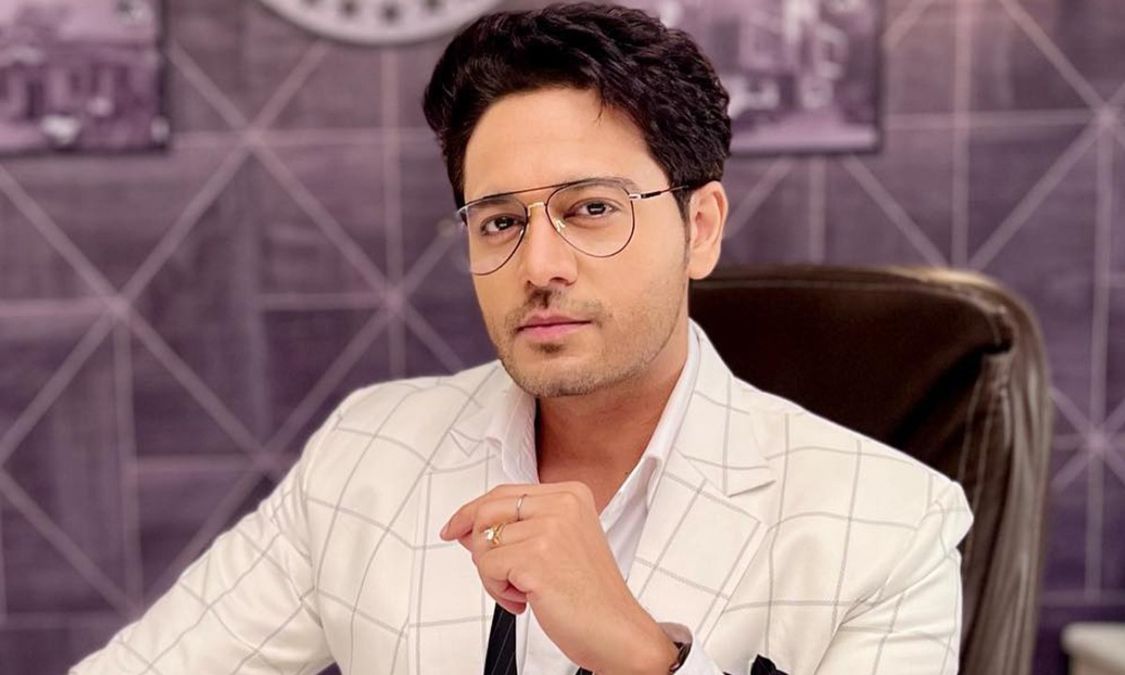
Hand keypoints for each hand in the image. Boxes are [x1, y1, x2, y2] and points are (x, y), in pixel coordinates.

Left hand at [440, 482, 677, 674]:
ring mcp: (550, 529)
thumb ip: (519, 528)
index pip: (504, 492)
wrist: (617, 630)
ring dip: (494, 577)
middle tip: (497, 574)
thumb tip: (469, 528)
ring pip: (483, 544)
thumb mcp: (559, 544)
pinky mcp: (536, 557)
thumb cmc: (591, 595)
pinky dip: (498, 591)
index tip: (454, 527)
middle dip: (480, 548)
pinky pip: (487, 568)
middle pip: (487, 512)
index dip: (472, 512)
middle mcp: (562, 504)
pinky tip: (525, 600)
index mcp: (571, 494)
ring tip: (524, 591)